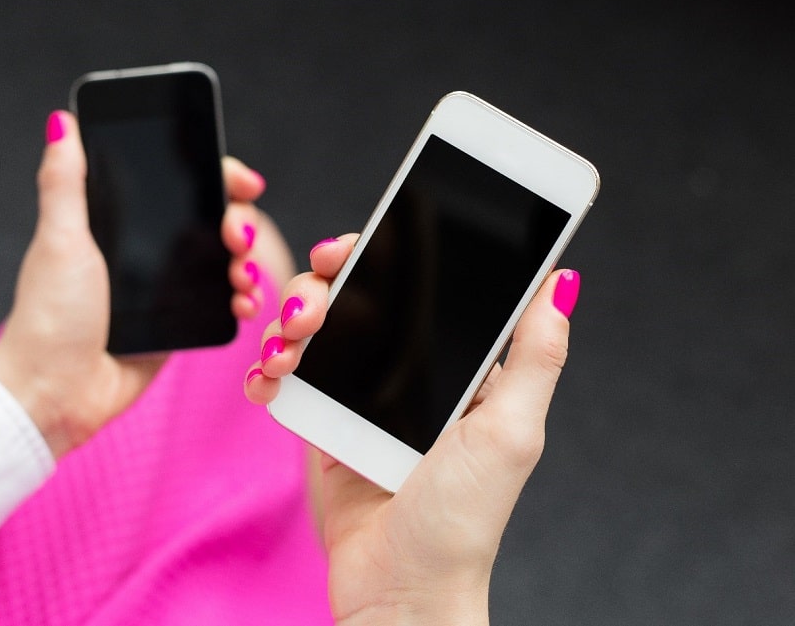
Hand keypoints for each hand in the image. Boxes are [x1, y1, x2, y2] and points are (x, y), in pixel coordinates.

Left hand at [0, 111, 267, 457]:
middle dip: (239, 223)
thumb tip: (61, 123)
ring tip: (242, 276)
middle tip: (237, 238)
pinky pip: (221, 304)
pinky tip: (243, 305)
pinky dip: (241, 301)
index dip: (217, 177)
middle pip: (211, 221)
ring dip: (245, 263)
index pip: (178, 185)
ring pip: (223, 262)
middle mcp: (146, 251)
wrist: (55, 392)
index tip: (243, 180)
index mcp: (118, 223)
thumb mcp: (59, 241)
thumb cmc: (49, 317)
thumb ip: (65, 183)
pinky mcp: (178, 323)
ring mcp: (165, 288)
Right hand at [245, 235, 580, 624]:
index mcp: (461, 366)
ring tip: (288, 349)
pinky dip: (270, 369)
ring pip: (318, 329)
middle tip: (312, 305)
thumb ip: (536, 356)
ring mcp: (363, 397)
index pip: (422, 286)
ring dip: (291, 324)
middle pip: (358, 296)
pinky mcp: (324, 425)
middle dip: (325, 286)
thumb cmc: (463, 520)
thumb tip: (561, 280)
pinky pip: (290, 378)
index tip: (358, 240)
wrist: (399, 591)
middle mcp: (411, 373)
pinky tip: (269, 378)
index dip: (387, 253)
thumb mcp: (511, 432)